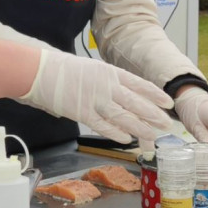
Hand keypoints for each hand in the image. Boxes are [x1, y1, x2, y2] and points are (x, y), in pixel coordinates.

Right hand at [18, 50, 174, 142]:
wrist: (40, 70)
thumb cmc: (63, 69)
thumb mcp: (91, 69)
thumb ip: (107, 81)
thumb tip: (122, 95)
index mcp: (109, 72)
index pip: (139, 84)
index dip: (155, 95)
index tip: (168, 103)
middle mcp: (105, 86)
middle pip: (136, 102)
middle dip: (153, 114)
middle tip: (166, 124)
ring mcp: (94, 100)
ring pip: (123, 116)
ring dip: (140, 127)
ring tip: (152, 136)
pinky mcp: (81, 113)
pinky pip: (103, 125)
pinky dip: (116, 133)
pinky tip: (127, 139)